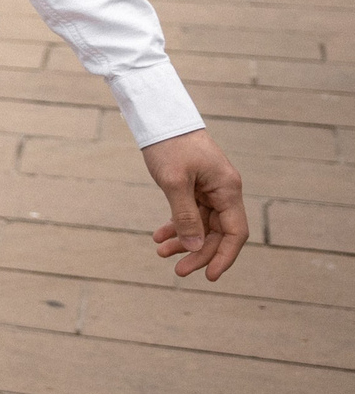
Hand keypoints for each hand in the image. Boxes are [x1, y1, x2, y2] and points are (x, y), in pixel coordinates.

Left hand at [141, 128, 247, 281]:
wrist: (159, 117)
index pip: (235, 233)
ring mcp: (209, 189)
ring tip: (161, 253)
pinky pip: (190, 213)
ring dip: (184, 240)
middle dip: (199, 252)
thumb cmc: (169, 145)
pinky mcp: (194, 186)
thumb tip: (194, 248)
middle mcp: (223, 191)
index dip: (224, 257)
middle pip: (218, 233)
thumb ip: (185, 216)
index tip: (210, 276)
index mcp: (227, 190)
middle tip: (177, 270)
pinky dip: (177, 225)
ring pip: (202, 225)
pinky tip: (160, 236)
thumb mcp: (174, 182)